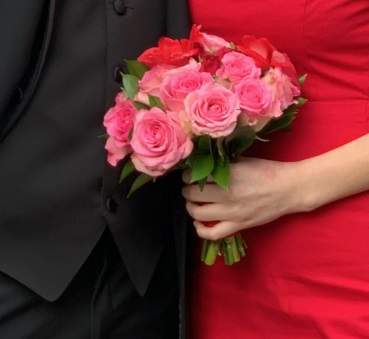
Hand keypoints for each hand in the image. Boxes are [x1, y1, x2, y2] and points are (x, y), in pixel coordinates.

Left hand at [182, 157, 305, 239]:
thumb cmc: (267, 171)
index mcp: (229, 175)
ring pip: (198, 214)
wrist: (290, 189)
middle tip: (189, 187)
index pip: (195, 176)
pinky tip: (198, 222)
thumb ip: (222, 164)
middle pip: (193, 195)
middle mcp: (228, 195)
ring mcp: (233, 213)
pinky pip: (212, 234)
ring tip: (193, 202)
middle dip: (186, 190)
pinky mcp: (239, 226)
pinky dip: (200, 230)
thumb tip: (202, 164)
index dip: (187, 175)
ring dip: (190, 207)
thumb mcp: (243, 160)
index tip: (189, 175)